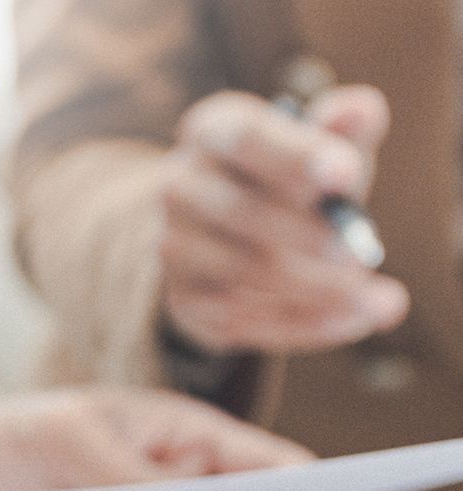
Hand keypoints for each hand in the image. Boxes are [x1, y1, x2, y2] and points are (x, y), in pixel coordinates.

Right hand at [159, 86, 408, 353]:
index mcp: (212, 130)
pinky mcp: (184, 299)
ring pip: (240, 271)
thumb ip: (343, 127)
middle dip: (306, 236)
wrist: (227, 235)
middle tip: (360, 255)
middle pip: (239, 211)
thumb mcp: (318, 145)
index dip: (296, 156)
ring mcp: (173, 247)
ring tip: (375, 299)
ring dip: (314, 288)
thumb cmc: (286, 180)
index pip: (247, 138)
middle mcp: (178, 186)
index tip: (345, 175)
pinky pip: (241, 318)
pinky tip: (351, 320)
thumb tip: (361, 108)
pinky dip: (302, 323)